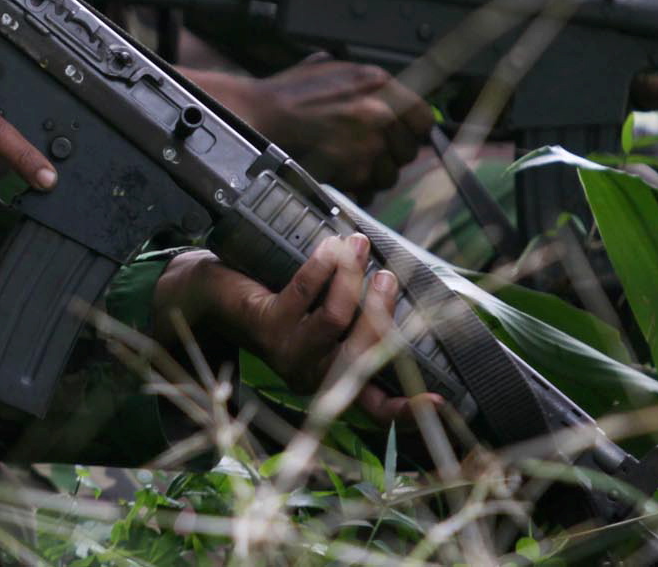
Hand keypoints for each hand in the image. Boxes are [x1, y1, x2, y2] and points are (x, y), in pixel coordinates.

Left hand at [152, 234, 441, 425]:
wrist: (216, 293)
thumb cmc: (281, 300)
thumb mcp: (324, 315)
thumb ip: (358, 313)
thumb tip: (398, 283)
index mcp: (332, 379)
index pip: (375, 409)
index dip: (408, 411)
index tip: (441, 404)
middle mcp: (311, 377)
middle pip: (362, 357)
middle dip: (381, 312)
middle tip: (389, 275)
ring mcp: (287, 354)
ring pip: (334, 321)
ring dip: (351, 279)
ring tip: (358, 246)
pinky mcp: (266, 325)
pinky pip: (303, 294)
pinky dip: (322, 266)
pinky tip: (330, 246)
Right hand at [191, 56, 431, 200]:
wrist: (261, 117)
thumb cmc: (289, 94)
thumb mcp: (331, 69)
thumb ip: (363, 82)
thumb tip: (384, 93)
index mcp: (379, 83)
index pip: (422, 116)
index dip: (412, 130)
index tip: (404, 137)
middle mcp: (381, 113)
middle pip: (408, 149)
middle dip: (391, 155)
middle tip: (370, 154)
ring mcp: (369, 144)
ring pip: (390, 174)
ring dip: (373, 175)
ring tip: (351, 167)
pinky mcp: (354, 171)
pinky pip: (369, 190)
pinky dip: (357, 190)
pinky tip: (341, 178)